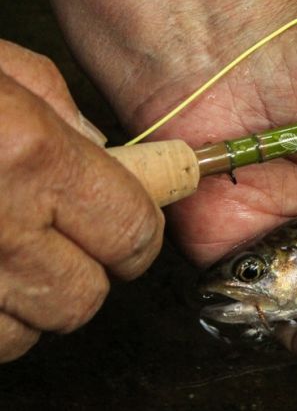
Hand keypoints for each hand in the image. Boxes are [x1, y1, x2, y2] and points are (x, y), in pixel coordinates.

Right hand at [0, 40, 163, 361]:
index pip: (132, 231)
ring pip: (23, 336)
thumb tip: (102, 147)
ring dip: (27, 304)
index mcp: (27, 157)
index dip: (138, 233)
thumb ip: (55, 106)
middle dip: (86, 271)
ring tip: (0, 255)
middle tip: (62, 239)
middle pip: (84, 298)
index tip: (132, 225)